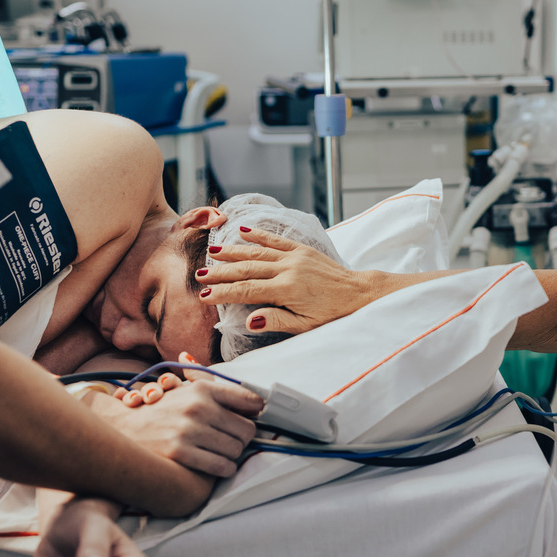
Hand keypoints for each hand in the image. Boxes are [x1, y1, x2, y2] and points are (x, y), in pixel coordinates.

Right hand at [91, 378, 262, 478]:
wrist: (122, 429)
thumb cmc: (161, 411)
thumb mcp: (185, 390)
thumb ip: (215, 388)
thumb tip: (251, 397)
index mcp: (202, 389)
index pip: (250, 401)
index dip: (256, 412)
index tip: (254, 418)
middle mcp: (198, 407)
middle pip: (247, 429)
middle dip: (244, 438)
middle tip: (236, 440)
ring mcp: (188, 430)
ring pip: (236, 449)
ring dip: (234, 455)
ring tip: (224, 453)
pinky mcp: (180, 453)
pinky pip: (221, 466)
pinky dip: (225, 469)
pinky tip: (221, 466)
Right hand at [194, 229, 377, 334]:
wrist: (358, 293)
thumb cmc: (332, 314)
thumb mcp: (305, 325)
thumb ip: (276, 320)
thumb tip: (250, 321)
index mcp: (286, 290)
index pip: (247, 290)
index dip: (223, 293)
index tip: (205, 296)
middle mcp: (288, 269)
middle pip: (247, 269)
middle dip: (221, 272)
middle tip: (198, 275)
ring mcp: (295, 257)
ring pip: (257, 252)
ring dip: (233, 251)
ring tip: (212, 252)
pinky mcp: (302, 250)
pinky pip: (276, 240)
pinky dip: (258, 235)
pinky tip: (242, 232)